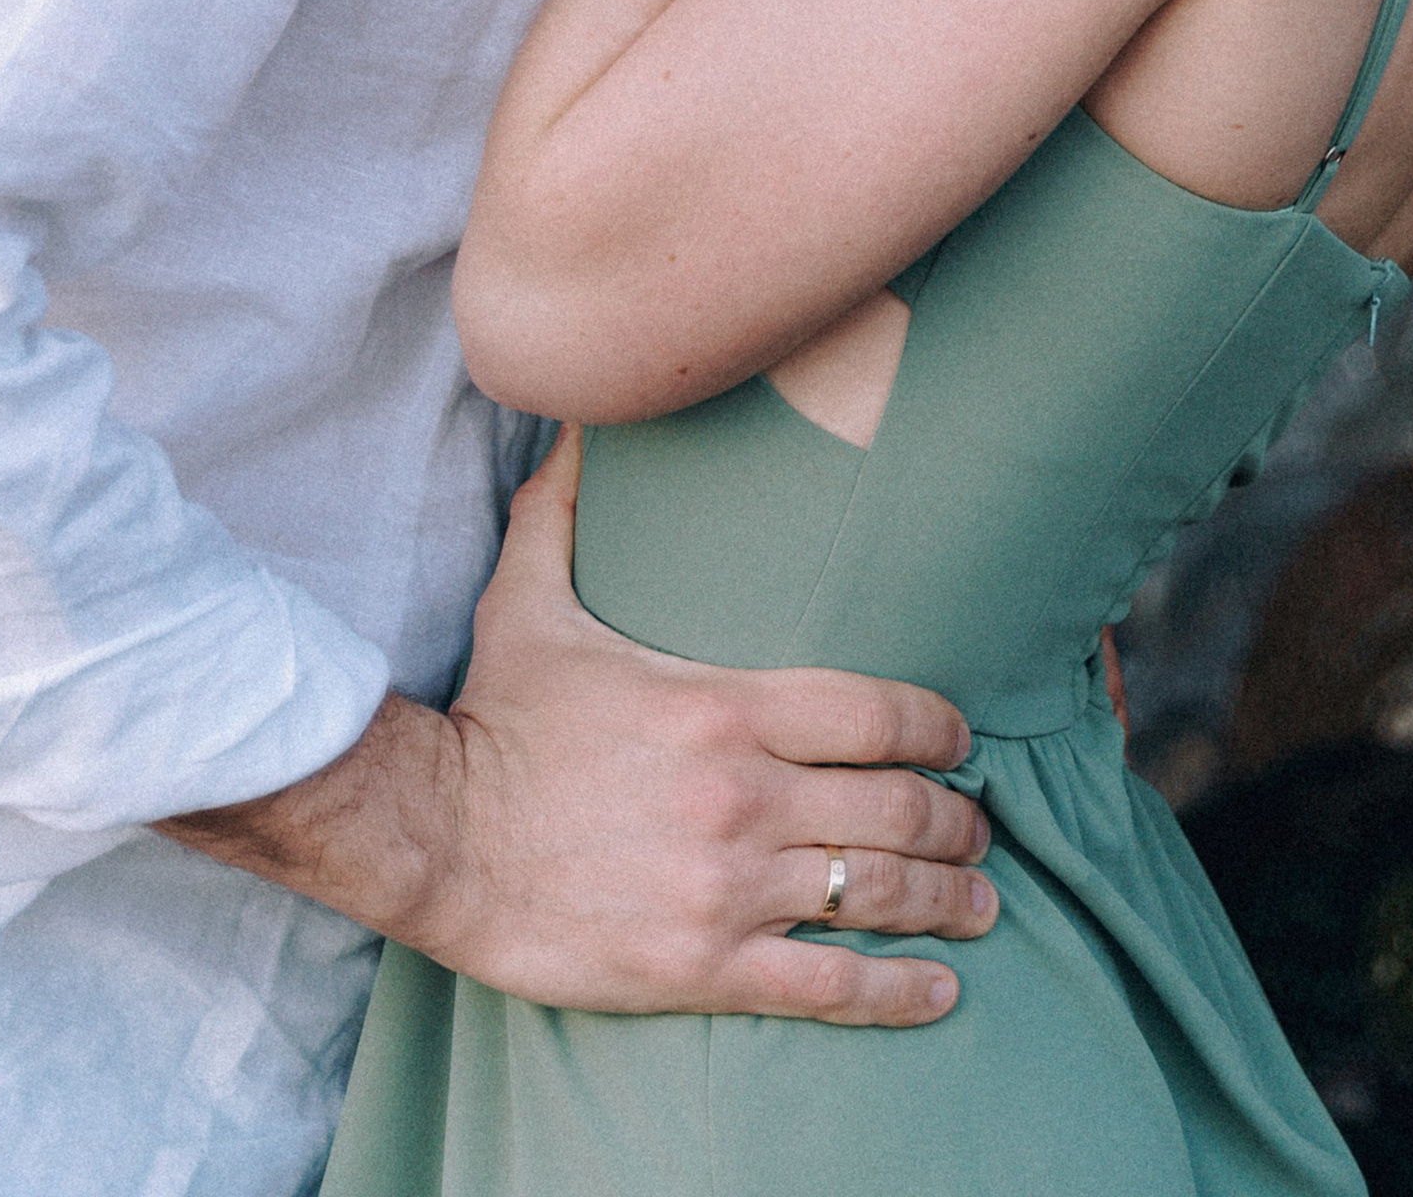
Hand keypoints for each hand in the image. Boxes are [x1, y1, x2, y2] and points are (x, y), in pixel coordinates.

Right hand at [161, 429, 992, 1023]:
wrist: (430, 837)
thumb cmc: (491, 717)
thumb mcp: (530, 595)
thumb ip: (568, 508)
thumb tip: (581, 418)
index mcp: (726, 704)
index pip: (877, 711)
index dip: (939, 728)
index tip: (963, 738)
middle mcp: (745, 795)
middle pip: (896, 806)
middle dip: (956, 817)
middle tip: (981, 824)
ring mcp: (729, 886)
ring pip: (877, 891)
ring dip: (948, 895)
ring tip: (981, 896)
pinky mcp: (701, 967)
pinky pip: (827, 987)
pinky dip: (895, 993)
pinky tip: (939, 995)